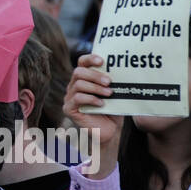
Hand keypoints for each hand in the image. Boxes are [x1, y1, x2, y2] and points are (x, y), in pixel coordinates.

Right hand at [62, 53, 123, 176]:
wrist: (110, 131)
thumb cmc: (112, 110)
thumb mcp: (114, 93)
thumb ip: (111, 82)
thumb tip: (121, 68)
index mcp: (84, 78)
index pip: (82, 62)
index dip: (90, 58)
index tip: (102, 61)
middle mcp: (74, 86)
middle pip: (78, 72)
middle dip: (95, 75)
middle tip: (109, 81)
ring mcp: (70, 97)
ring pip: (78, 84)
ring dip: (96, 88)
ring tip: (109, 93)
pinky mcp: (69, 109)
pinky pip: (77, 98)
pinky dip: (91, 99)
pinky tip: (102, 104)